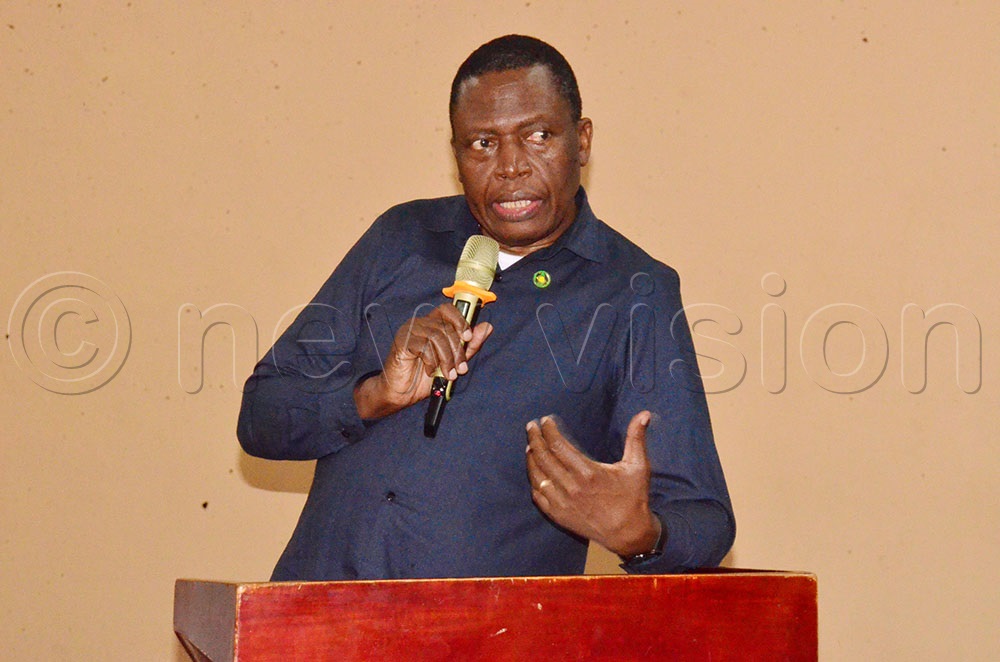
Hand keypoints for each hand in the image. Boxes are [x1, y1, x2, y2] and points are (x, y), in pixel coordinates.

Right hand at [354, 303, 492, 418]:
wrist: (402, 393)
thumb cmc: (425, 377)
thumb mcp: (454, 362)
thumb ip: (469, 346)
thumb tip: (487, 327)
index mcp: (432, 324)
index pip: (448, 310)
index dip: (460, 321)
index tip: (468, 337)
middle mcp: (420, 324)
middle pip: (445, 326)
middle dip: (457, 350)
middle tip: (461, 368)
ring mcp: (409, 331)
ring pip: (436, 336)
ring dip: (447, 358)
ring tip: (448, 374)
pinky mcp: (401, 342)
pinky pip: (423, 346)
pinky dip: (431, 361)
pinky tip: (430, 371)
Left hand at [525, 411, 660, 556]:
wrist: (628, 533)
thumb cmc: (634, 497)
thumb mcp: (639, 466)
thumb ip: (636, 437)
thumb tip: (644, 414)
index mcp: (588, 472)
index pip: (558, 445)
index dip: (549, 430)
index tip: (545, 420)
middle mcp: (571, 487)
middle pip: (544, 457)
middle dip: (535, 438)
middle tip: (531, 426)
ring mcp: (562, 503)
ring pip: (538, 476)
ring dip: (531, 458)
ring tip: (530, 445)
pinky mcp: (559, 516)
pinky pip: (538, 496)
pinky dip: (534, 481)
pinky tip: (534, 472)